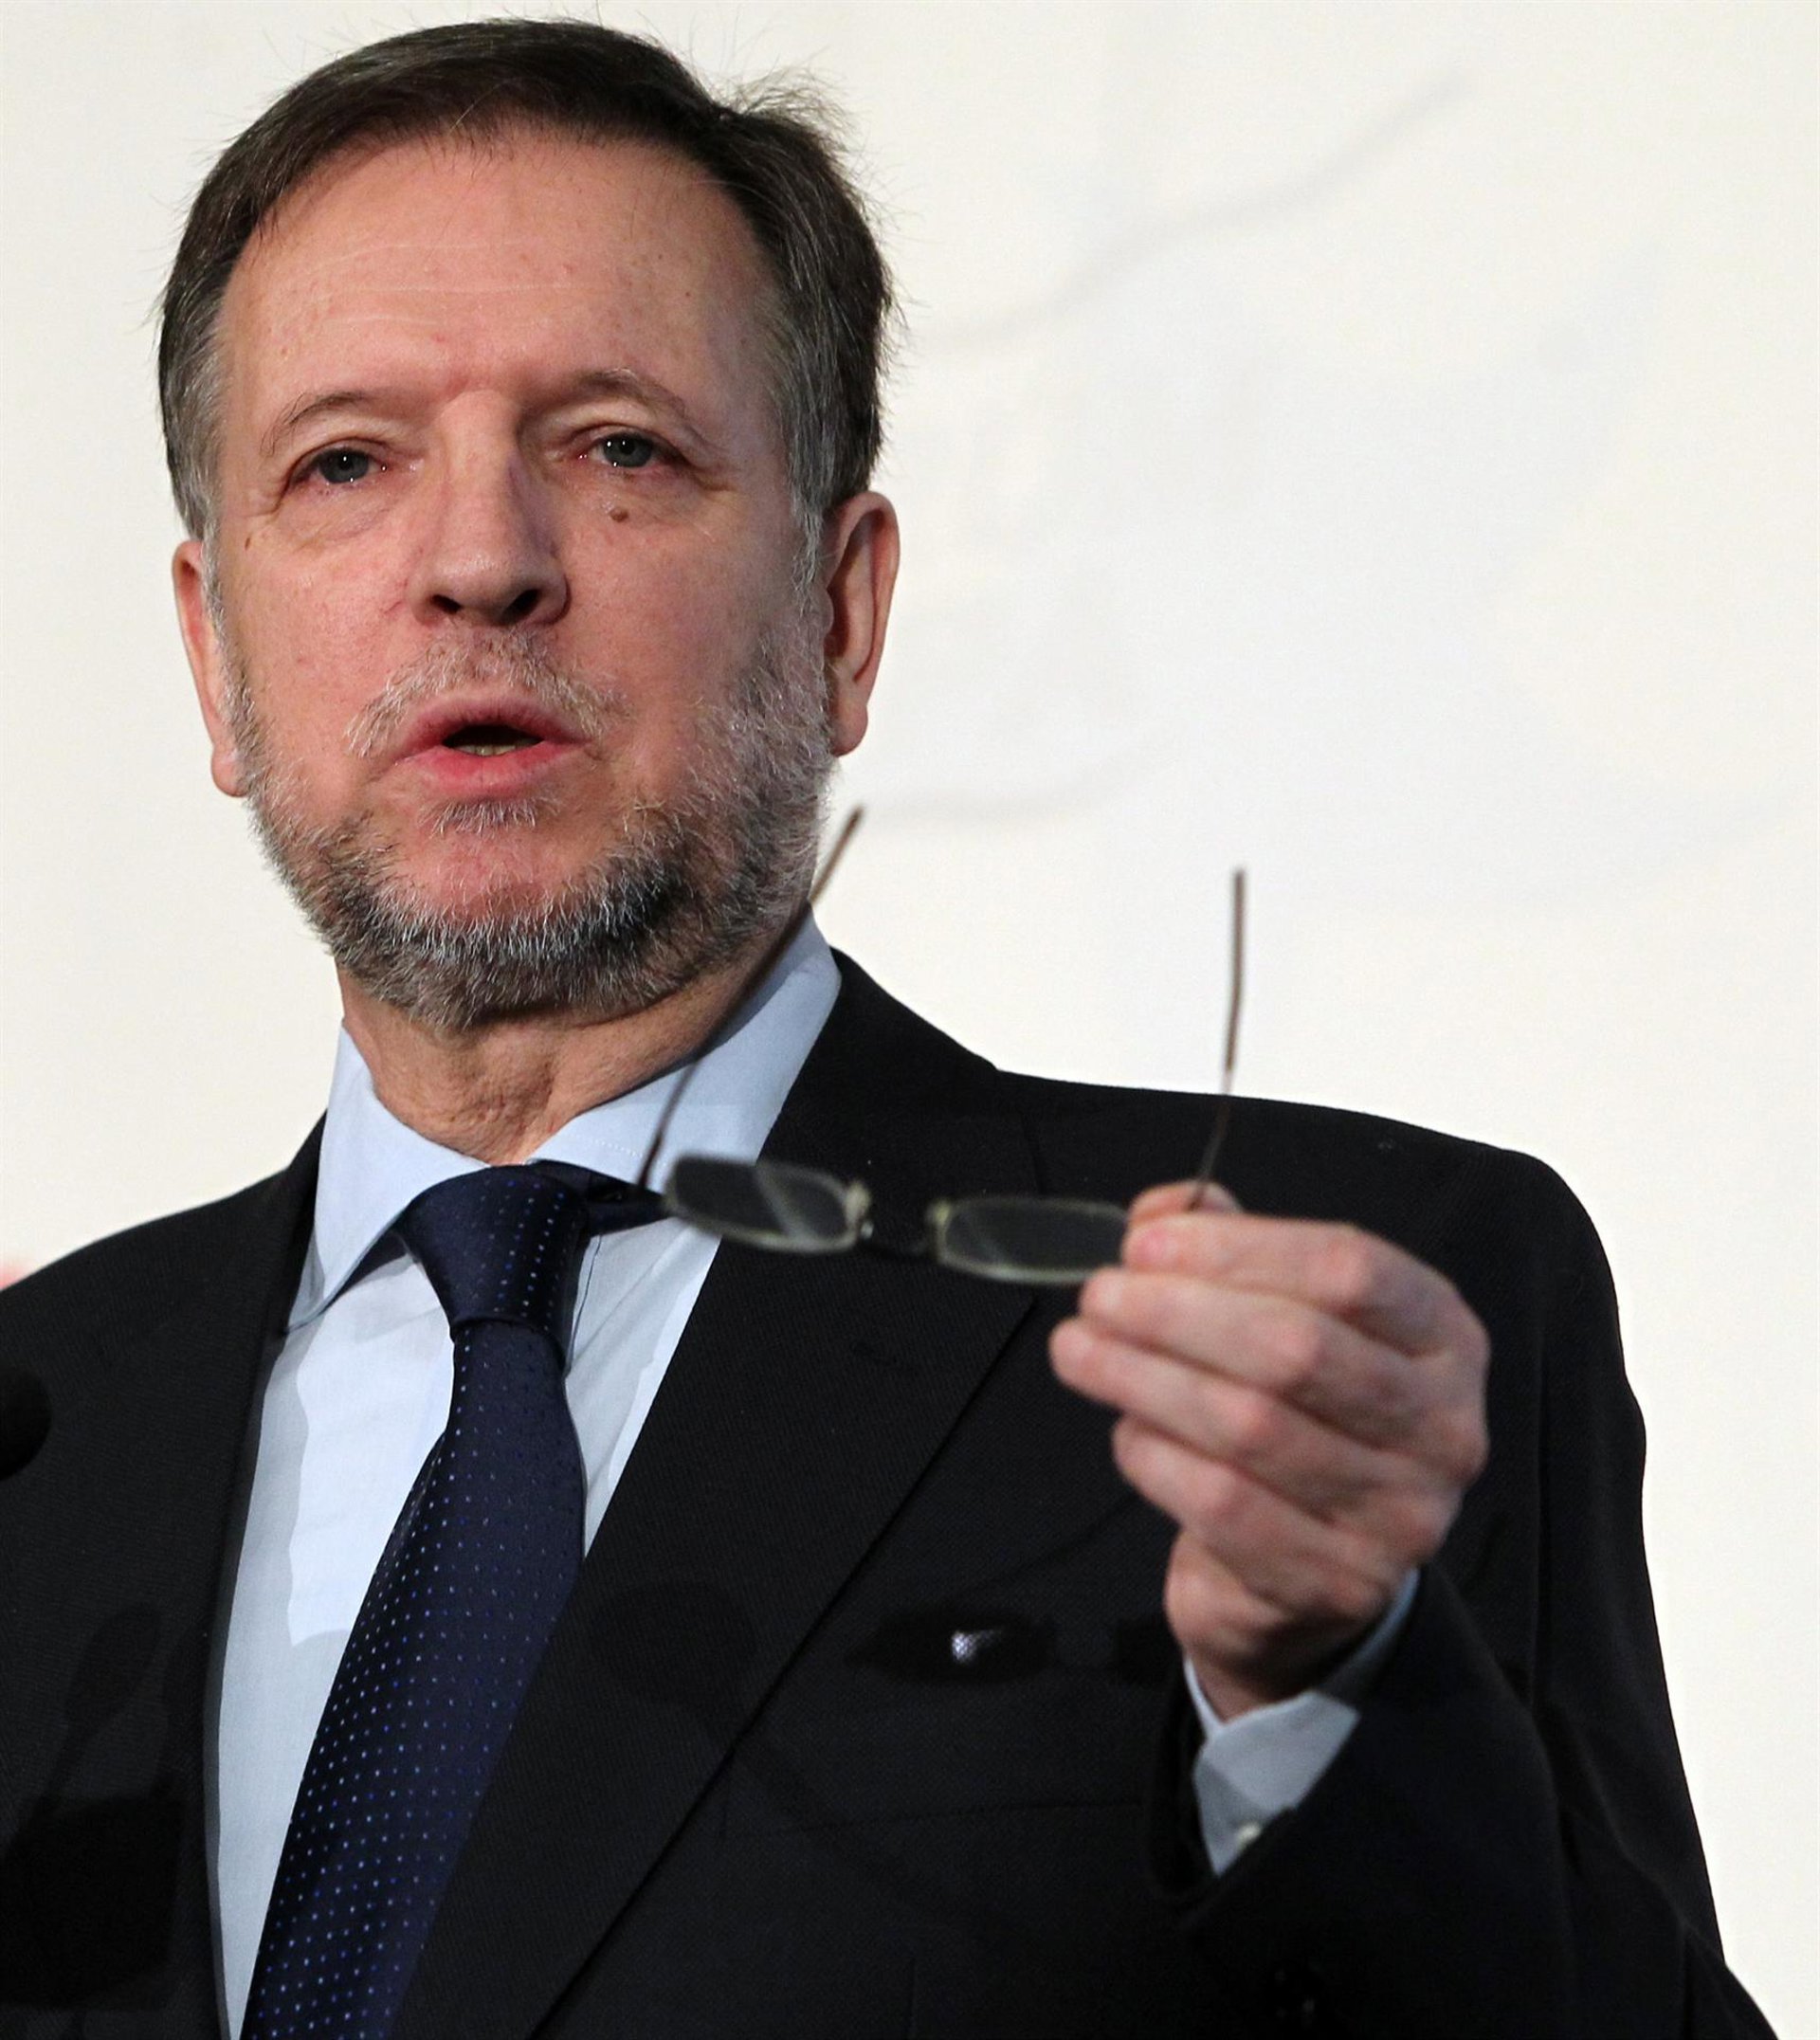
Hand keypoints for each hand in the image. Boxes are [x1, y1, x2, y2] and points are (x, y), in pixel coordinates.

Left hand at [1050, 1182, 1488, 1719]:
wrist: (1316, 1574)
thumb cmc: (1300, 1418)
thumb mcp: (1285, 1318)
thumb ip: (1231, 1251)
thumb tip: (1162, 1214)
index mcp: (1443, 1337)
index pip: (1348, 1269)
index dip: (1237, 1249)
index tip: (1143, 1243)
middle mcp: (1443, 1425)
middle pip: (1294, 1347)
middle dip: (1175, 1313)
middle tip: (1098, 1297)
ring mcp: (1401, 1514)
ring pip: (1249, 1426)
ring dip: (1143, 1378)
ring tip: (1078, 1351)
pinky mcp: (1340, 1582)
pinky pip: (1223, 1505)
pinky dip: (1157, 1458)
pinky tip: (1127, 1432)